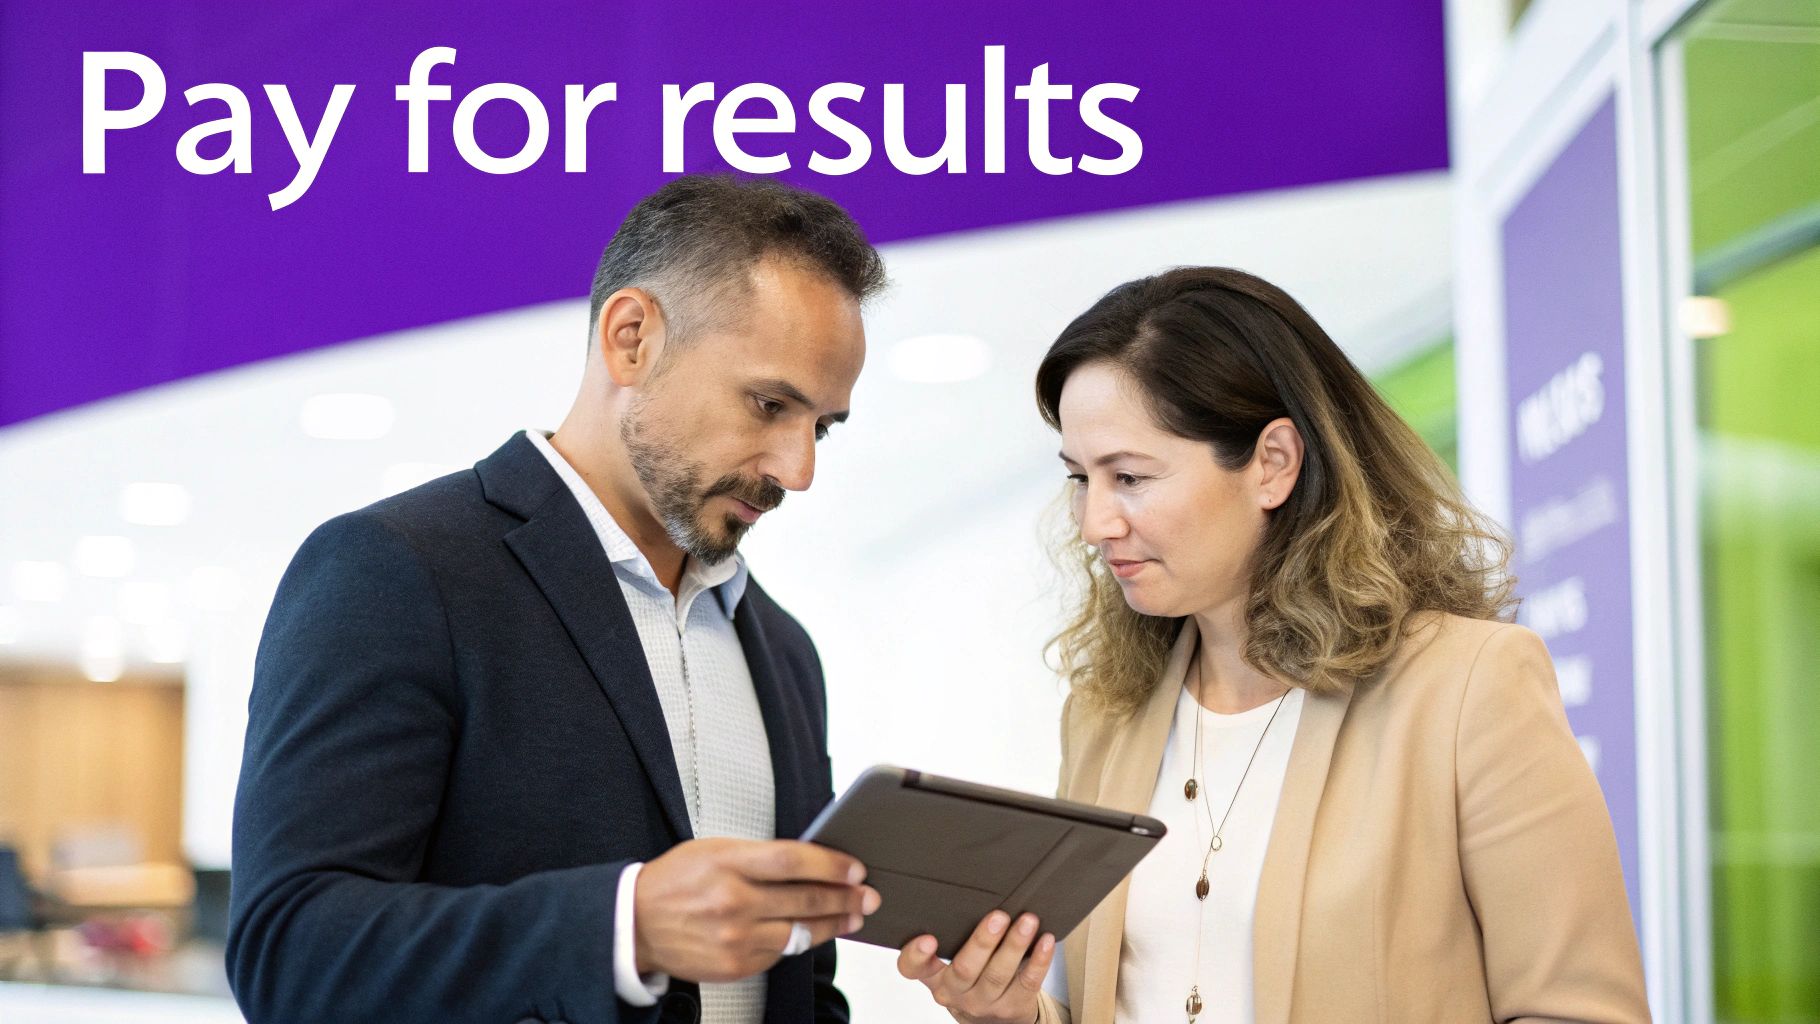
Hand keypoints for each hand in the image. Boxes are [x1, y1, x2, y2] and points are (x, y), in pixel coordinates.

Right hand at [634, 837, 880, 981]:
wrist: (635, 923)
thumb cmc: (675, 881)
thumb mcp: (714, 850)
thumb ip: (759, 855)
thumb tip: (810, 858)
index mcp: (728, 863)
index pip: (794, 860)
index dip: (832, 864)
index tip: (855, 868)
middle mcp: (733, 902)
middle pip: (805, 898)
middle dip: (845, 897)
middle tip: (868, 895)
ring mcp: (735, 938)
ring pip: (800, 931)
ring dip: (833, 923)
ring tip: (853, 915)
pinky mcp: (736, 965)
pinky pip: (781, 953)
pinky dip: (800, 941)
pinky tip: (814, 932)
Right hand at [897, 910, 1054, 1023]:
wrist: (992, 1022)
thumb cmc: (971, 981)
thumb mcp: (950, 966)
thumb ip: (952, 938)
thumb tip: (971, 890)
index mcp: (936, 977)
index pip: (914, 969)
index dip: (917, 955)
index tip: (927, 939)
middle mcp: (956, 993)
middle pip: (965, 968)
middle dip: (982, 941)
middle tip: (998, 916)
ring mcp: (985, 1002)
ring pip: (999, 974)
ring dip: (1014, 945)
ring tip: (1027, 921)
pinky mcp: (1013, 1006)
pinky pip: (1028, 982)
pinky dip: (1038, 960)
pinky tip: (1045, 941)